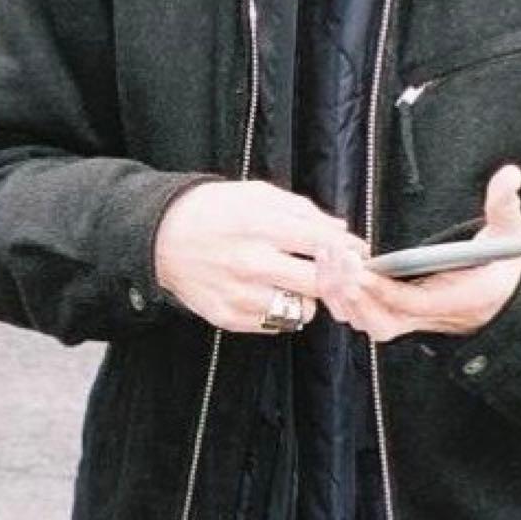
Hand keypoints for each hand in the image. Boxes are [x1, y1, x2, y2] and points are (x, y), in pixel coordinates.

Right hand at [154, 181, 367, 333]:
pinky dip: (281, 310)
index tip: (359, 253)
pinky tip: (269, 292)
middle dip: (335, 279)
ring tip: (294, 282)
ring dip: (307, 298)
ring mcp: (240, 294)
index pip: (323, 243)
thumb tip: (340, 229)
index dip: (350, 250)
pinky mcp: (229, 317)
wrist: (161, 238)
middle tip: (336, 274)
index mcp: (261, 225)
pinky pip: (277, 324)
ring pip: (302, 310)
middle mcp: (251, 262)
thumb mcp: (257, 195)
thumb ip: (303, 211)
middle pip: (319, 283)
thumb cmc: (213, 211)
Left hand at [316, 165, 520, 342]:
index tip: (360, 266)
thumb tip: (509, 175)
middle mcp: (430, 316)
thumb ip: (506, 204)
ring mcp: (410, 319)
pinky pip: (360, 316)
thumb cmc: (503, 263)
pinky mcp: (396, 315)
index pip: (412, 303)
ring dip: (341, 295)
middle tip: (338, 259)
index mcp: (458, 299)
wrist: (502, 296)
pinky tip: (330, 266)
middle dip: (355, 295)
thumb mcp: (511, 232)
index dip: (382, 289)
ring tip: (329, 257)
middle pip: (382, 323)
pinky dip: (340, 297)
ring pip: (365, 322)